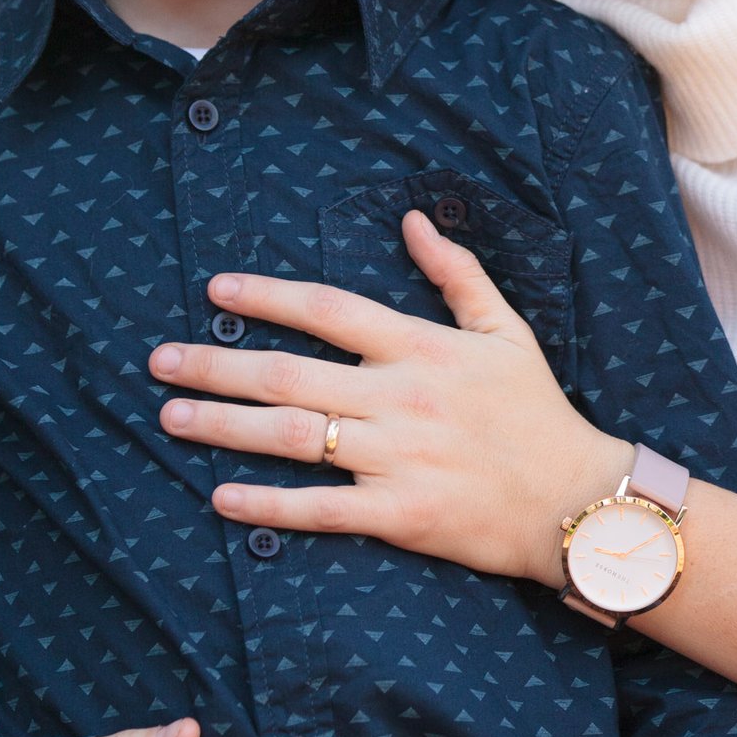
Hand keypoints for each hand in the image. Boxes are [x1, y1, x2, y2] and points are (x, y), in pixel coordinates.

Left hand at [151, 210, 632, 588]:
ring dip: (224, 427)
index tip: (216, 292)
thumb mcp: (507, 330)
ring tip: (172, 418)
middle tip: (159, 363)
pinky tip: (222, 497)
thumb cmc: (537, 412)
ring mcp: (399, 458)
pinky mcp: (402, 515)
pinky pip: (322, 508)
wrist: (577, 501)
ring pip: (293, 437)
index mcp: (422, 347)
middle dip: (216, 367)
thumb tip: (413, 220)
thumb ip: (455, 274)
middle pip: (289, 375)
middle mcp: (401, 397)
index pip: (329, 309)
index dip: (268, 297)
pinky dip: (269, 504)